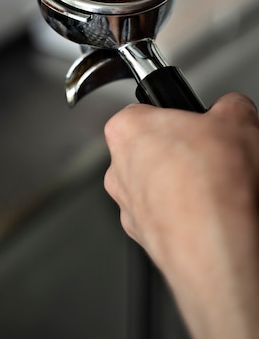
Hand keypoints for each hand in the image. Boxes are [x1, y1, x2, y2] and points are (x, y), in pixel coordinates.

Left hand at [104, 92, 258, 338]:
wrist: (217, 248)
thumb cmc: (212, 185)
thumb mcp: (236, 119)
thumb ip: (229, 105)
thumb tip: (233, 108)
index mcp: (126, 129)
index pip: (144, 110)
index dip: (177, 115)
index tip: (196, 122)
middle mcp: (118, 169)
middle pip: (150, 150)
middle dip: (180, 151)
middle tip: (211, 154)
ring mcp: (129, 208)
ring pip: (157, 187)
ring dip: (182, 185)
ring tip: (217, 187)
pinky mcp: (145, 239)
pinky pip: (166, 218)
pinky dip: (186, 216)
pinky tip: (212, 214)